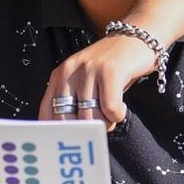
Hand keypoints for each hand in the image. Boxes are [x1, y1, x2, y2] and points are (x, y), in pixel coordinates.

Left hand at [39, 31, 161, 129]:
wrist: (137, 36)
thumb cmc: (112, 69)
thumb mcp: (86, 83)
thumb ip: (74, 104)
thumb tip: (68, 138)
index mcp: (59, 76)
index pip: (46, 113)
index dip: (54, 134)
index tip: (63, 148)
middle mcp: (69, 72)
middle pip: (67, 120)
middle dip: (83, 132)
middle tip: (97, 129)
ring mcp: (89, 70)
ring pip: (90, 117)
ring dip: (104, 124)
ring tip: (111, 114)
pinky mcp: (110, 71)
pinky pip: (110, 109)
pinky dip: (117, 116)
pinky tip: (121, 106)